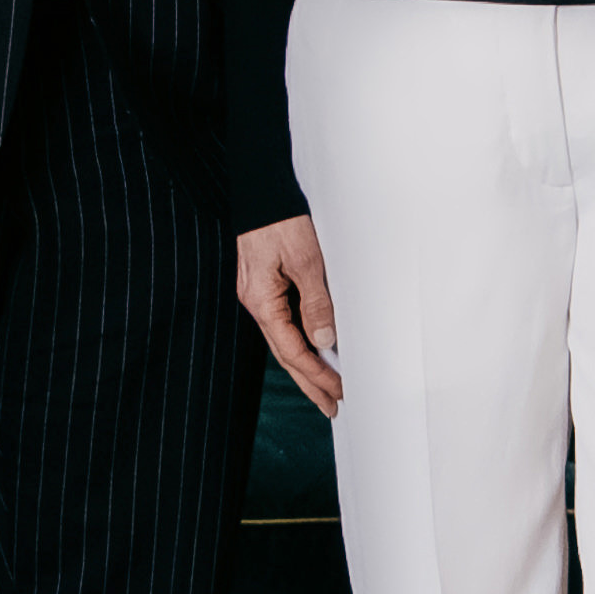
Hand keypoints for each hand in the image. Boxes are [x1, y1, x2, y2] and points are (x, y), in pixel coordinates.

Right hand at [237, 218, 344, 417]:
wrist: (264, 186)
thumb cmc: (282, 218)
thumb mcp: (306, 260)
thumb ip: (316, 302)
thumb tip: (325, 339)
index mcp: (261, 300)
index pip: (291, 350)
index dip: (316, 375)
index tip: (338, 393)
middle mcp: (256, 301)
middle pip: (285, 353)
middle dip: (309, 382)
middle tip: (332, 407)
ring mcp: (259, 293)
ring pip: (284, 339)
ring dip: (306, 365)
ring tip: (327, 388)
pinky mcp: (266, 284)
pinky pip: (285, 321)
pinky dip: (302, 341)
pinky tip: (316, 350)